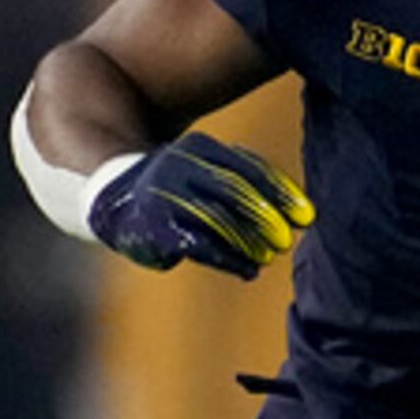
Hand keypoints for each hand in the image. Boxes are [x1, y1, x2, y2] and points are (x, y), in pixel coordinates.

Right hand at [87, 130, 312, 275]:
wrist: (112, 193)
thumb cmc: (176, 185)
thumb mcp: (207, 170)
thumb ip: (248, 185)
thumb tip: (301, 215)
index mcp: (200, 149)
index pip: (247, 170)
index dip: (280, 194)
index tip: (307, 216)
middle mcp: (180, 168)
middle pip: (234, 194)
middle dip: (265, 219)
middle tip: (288, 240)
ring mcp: (165, 197)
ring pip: (218, 222)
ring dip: (250, 243)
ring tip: (271, 257)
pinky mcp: (156, 228)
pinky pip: (200, 246)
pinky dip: (229, 259)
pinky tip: (249, 270)